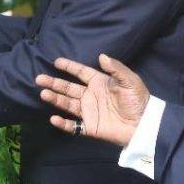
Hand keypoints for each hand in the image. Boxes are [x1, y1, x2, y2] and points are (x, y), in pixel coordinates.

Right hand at [35, 54, 149, 146]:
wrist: (143, 125)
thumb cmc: (138, 101)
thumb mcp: (130, 81)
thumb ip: (116, 69)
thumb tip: (101, 56)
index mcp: (99, 83)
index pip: (81, 72)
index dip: (69, 67)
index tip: (56, 62)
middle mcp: (91, 95)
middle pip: (68, 87)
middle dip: (54, 83)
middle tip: (39, 78)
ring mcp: (89, 111)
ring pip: (67, 104)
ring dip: (55, 99)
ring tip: (43, 93)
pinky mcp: (90, 127)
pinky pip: (73, 126)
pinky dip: (63, 124)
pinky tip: (54, 118)